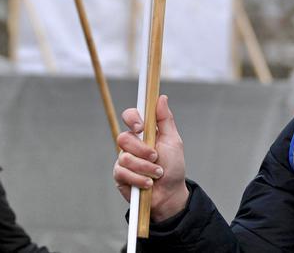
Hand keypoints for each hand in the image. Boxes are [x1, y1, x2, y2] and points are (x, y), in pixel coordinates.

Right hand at [113, 94, 189, 221]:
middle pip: (124, 137)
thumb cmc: (173, 166)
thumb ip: (166, 120)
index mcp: (144, 132)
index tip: (140, 127)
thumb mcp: (173, 141)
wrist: (170, 195)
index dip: (132, 118)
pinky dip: (138, 179)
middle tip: (155, 157)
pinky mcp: (120, 175)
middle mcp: (132, 144)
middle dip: (142, 150)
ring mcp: (124, 159)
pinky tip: (147, 184)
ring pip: (125, 157)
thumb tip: (161, 97)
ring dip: (145, 168)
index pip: (130, 116)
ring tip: (157, 174)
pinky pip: (122, 172)